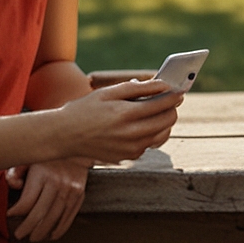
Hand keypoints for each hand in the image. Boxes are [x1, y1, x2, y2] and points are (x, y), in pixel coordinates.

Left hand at [6, 158, 92, 242]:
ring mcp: (70, 190)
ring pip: (54, 218)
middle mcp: (57, 182)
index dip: (15, 212)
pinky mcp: (79, 194)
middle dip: (27, 228)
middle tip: (19, 235)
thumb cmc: (47, 154)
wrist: (77, 146)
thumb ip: (15, 171)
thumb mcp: (28, 157)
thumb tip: (14, 185)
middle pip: (39, 214)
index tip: (9, 215)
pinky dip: (60, 229)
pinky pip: (69, 216)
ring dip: (42, 232)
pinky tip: (51, 235)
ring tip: (33, 238)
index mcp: (42, 173)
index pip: (26, 202)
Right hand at [49, 78, 180, 163]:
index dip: (174, 96)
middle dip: (172, 108)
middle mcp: (130, 135)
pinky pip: (149, 144)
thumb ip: (138, 88)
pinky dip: (151, 133)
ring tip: (156, 111)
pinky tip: (140, 125)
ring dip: (164, 122)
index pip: (162, 105)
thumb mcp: (109, 92)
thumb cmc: (85, 110)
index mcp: (126, 115)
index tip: (179, 90)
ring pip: (162, 134)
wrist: (64, 136)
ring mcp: (130, 149)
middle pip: (167, 121)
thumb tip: (163, 84)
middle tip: (170, 99)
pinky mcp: (128, 158)